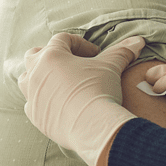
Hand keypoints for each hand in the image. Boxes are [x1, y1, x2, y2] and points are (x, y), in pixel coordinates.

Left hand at [18, 33, 142, 165]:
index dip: (80, 43)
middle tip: (72, 63)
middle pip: (36, 54)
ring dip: (42, 77)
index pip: (62, 39)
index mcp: (51, 56)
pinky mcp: (34, 114)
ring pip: (27, 78)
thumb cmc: (98, 90)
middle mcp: (36, 72)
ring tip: (60, 82)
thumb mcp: (112, 66)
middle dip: (52, 55)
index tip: (95, 54)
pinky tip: (61, 104)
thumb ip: (122, 51)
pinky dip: (44, 100)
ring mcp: (32, 94)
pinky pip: (33, 103)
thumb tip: (138, 41)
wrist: (91, 125)